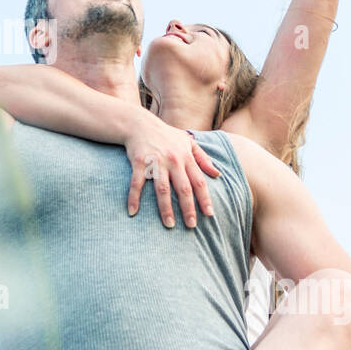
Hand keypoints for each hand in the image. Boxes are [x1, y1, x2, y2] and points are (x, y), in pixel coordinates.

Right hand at [124, 111, 220, 226]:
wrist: (140, 124)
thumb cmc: (166, 134)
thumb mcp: (188, 142)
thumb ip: (203, 158)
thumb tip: (217, 174)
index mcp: (186, 157)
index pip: (198, 181)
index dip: (205, 198)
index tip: (209, 214)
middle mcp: (173, 160)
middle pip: (183, 188)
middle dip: (188, 208)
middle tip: (191, 225)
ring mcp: (156, 162)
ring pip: (162, 189)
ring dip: (165, 208)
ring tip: (169, 225)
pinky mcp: (139, 162)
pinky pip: (137, 183)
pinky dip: (134, 197)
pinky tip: (133, 211)